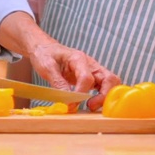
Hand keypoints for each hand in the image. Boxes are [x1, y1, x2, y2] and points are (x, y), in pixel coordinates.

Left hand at [0, 11, 120, 110]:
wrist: (44, 48)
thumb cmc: (45, 54)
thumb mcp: (46, 67)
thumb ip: (58, 83)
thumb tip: (67, 100)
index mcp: (78, 58)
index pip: (87, 78)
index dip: (81, 93)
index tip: (71, 104)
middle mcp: (90, 64)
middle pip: (109, 79)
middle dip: (104, 95)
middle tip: (90, 106)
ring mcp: (93, 70)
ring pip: (110, 83)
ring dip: (106, 96)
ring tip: (91, 106)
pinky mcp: (92, 78)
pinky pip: (104, 86)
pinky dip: (103, 96)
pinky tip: (91, 103)